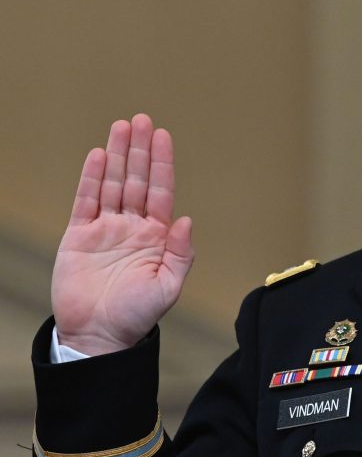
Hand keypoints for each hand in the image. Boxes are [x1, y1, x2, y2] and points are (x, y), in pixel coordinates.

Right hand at [51, 114, 193, 354]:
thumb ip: (181, 253)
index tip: (162, 136)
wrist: (99, 336)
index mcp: (157, 236)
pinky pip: (86, 201)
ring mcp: (105, 228)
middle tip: (140, 119)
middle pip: (137, 179)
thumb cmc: (137, 314)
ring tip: (120, 126)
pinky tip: (98, 156)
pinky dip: (92, 178)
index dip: (162, 163)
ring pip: (113, 183)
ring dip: (117, 155)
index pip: (161, 190)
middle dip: (139, 149)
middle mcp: (132, 226)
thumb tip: (187, 219)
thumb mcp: (168, 286)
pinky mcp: (79, 236)